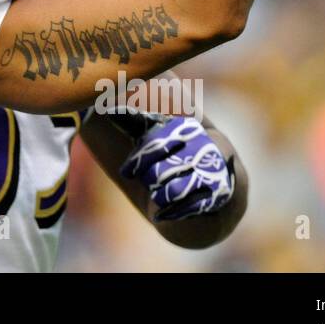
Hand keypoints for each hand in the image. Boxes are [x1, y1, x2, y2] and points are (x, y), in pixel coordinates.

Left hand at [118, 114, 235, 219]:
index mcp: (185, 129)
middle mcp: (201, 148)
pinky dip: (170, 212)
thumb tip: (108, 110)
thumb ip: (134, 122)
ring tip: (158, 193)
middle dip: (149, 179)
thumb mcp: (157, 131)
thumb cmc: (175, 147)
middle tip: (149, 180)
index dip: (137, 161)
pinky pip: (187, 207)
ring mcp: (210, 171)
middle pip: (160, 171)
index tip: (125, 173)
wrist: (215, 167)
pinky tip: (161, 213)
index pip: (155, 145)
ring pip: (173, 191)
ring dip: (159, 195)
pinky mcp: (216, 194)